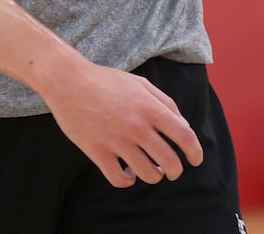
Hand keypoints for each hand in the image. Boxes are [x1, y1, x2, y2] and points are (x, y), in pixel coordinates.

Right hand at [41, 61, 203, 188]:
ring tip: (152, 171)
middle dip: (176, 170)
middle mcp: (137, 126)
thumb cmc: (106, 81)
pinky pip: (119, 179)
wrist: (68, 82)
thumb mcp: (140, 83)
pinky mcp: (97, 152)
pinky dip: (128, 181)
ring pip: (147, 173)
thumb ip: (165, 103)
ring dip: (154, 176)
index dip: (195, 152)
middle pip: (169, 160)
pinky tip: (128, 174)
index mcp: (150, 108)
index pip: (184, 136)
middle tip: (173, 170)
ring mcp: (117, 141)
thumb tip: (183, 126)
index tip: (195, 159)